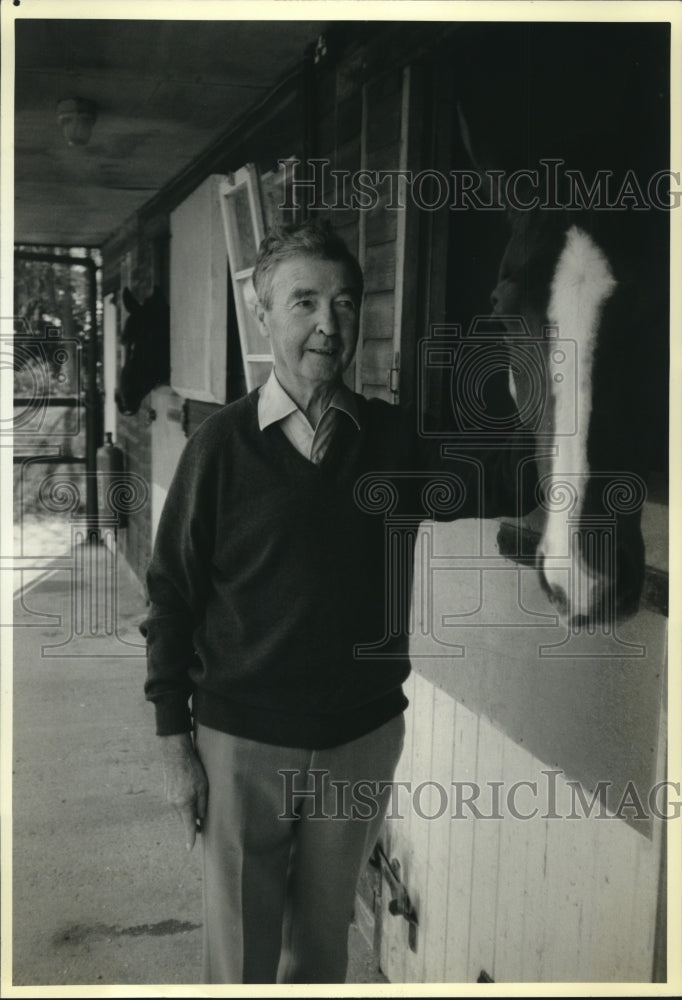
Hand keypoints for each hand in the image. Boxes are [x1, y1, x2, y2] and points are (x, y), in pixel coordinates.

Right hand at [160, 733, 207, 850]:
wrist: (175, 753)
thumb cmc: (192, 769)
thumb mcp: (203, 787)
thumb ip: (202, 805)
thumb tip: (201, 818)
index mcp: (183, 805)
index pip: (188, 826)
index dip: (190, 838)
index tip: (190, 848)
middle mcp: (173, 804)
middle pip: (185, 819)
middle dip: (193, 822)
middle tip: (203, 823)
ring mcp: (168, 798)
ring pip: (181, 810)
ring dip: (188, 810)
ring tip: (197, 799)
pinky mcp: (167, 792)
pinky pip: (177, 802)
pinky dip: (183, 802)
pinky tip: (189, 791)